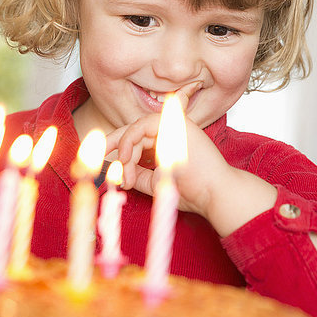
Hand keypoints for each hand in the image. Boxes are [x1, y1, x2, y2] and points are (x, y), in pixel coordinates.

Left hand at [105, 81, 230, 220]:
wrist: (213, 194)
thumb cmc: (191, 191)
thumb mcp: (156, 182)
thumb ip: (137, 172)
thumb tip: (115, 169)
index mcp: (168, 140)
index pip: (138, 136)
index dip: (118, 143)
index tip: (104, 156)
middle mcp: (170, 128)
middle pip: (133, 130)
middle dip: (114, 144)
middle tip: (102, 161)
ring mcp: (173, 123)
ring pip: (134, 129)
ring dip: (125, 152)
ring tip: (128, 177)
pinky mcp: (172, 122)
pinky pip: (139, 126)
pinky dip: (128, 142)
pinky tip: (127, 159)